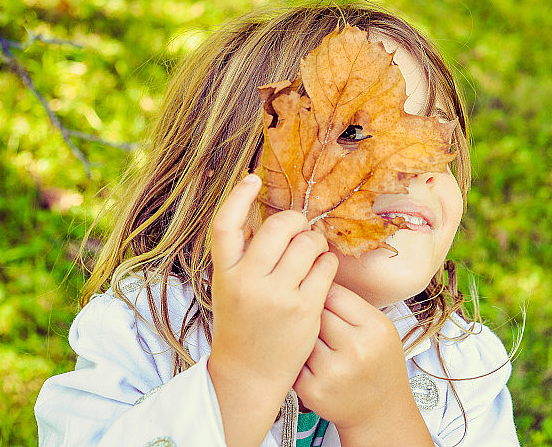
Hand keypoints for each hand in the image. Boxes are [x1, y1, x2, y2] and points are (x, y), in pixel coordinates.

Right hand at [208, 174, 337, 446]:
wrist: (249, 375)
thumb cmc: (242, 325)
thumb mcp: (230, 288)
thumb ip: (243, 255)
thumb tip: (261, 212)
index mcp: (224, 274)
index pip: (224, 225)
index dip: (237, 195)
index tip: (252, 178)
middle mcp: (248, 283)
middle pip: (277, 226)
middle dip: (294, 220)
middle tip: (298, 228)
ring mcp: (278, 296)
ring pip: (307, 243)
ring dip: (314, 240)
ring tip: (312, 251)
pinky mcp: (305, 308)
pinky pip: (325, 266)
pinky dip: (326, 261)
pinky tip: (320, 269)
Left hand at [293, 283, 432, 445]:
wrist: (379, 411)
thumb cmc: (379, 365)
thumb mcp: (381, 329)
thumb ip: (353, 305)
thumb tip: (317, 274)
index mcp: (375, 328)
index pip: (335, 292)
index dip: (323, 290)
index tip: (320, 293)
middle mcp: (356, 350)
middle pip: (316, 311)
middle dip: (311, 312)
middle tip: (315, 317)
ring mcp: (332, 372)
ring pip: (302, 334)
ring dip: (301, 333)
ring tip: (309, 336)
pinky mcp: (312, 390)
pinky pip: (295, 358)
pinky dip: (296, 355)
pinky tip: (305, 357)